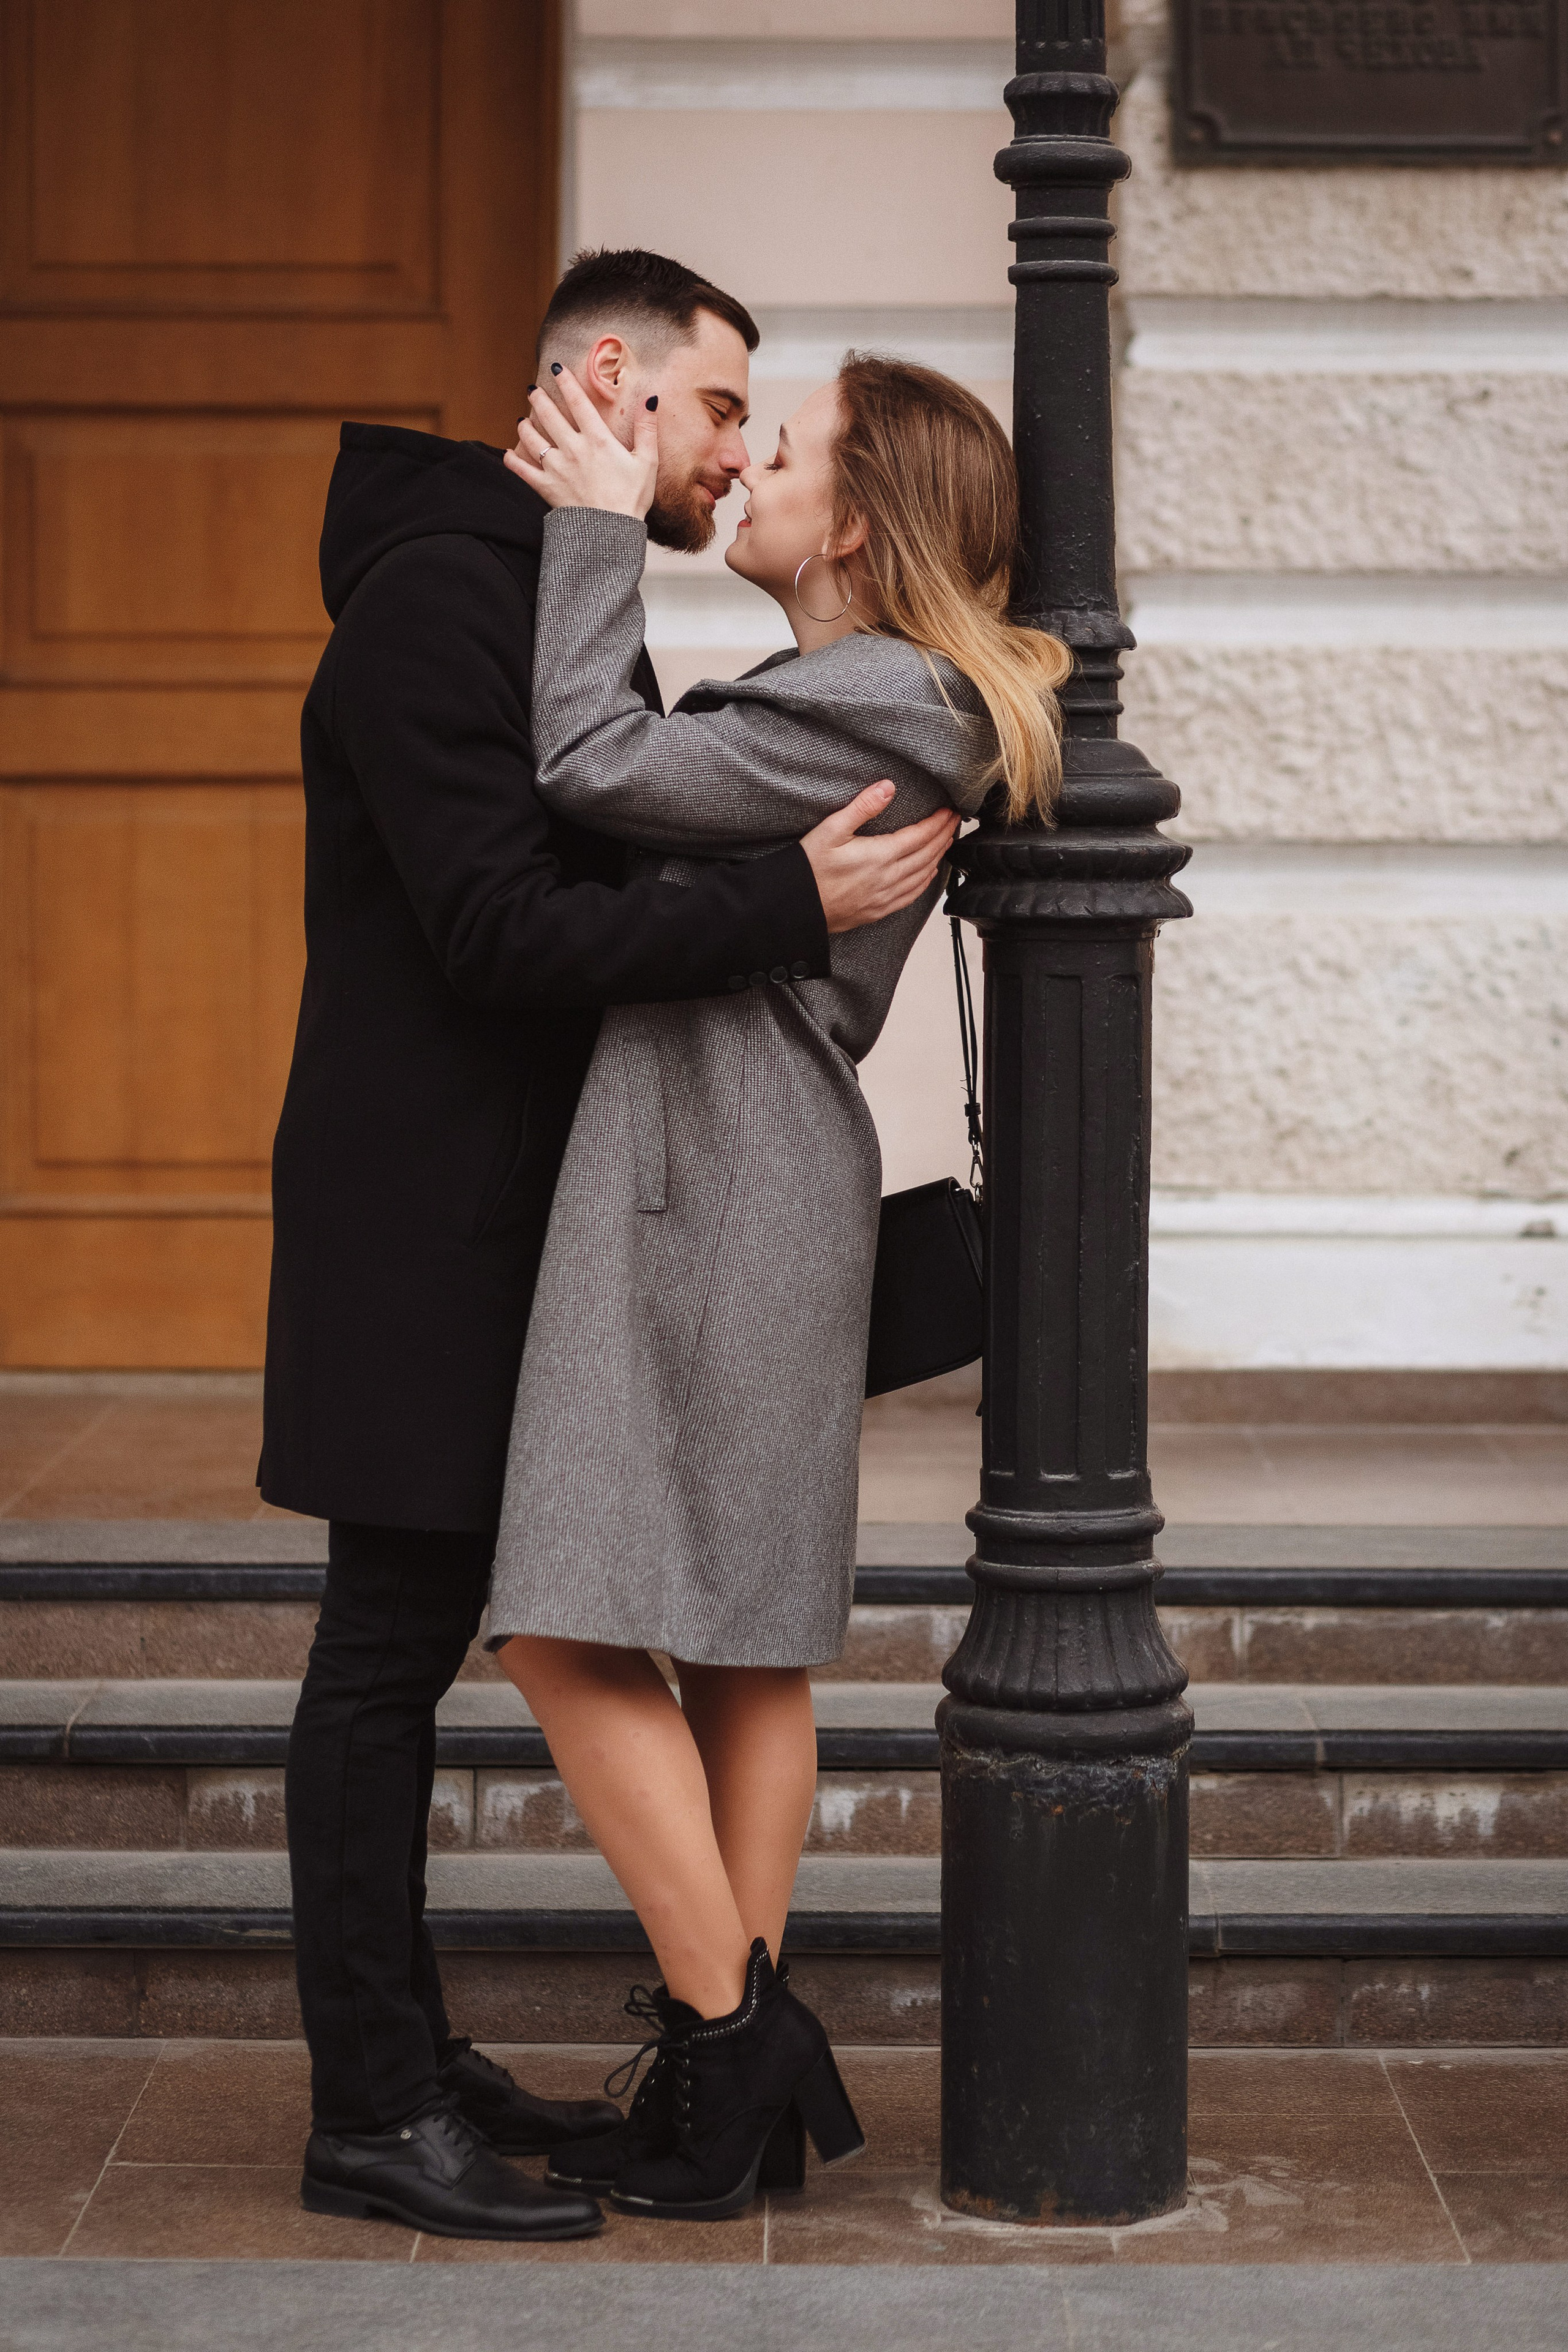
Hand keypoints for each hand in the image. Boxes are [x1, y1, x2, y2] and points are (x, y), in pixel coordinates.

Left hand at [503, 369, 657, 518]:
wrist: (610, 534)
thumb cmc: (631, 499)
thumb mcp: (647, 462)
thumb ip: (647, 429)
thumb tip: (650, 399)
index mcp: (597, 439)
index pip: (578, 402)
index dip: (567, 382)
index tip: (557, 369)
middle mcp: (573, 448)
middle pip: (549, 415)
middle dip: (539, 399)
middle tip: (532, 390)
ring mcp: (557, 468)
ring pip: (533, 439)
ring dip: (525, 426)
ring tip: (521, 420)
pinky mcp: (546, 488)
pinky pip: (523, 471)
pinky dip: (513, 461)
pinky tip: (508, 454)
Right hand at [801, 783, 960, 935]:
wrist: (795, 907)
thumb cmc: (808, 869)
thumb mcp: (831, 829)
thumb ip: (862, 807)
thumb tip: (887, 787)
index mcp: (879, 855)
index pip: (920, 836)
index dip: (938, 822)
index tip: (949, 811)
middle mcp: (888, 878)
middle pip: (927, 855)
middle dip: (944, 836)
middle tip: (954, 822)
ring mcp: (885, 897)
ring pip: (923, 876)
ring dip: (938, 857)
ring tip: (947, 842)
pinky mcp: (878, 911)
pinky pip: (911, 896)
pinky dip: (926, 882)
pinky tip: (929, 874)